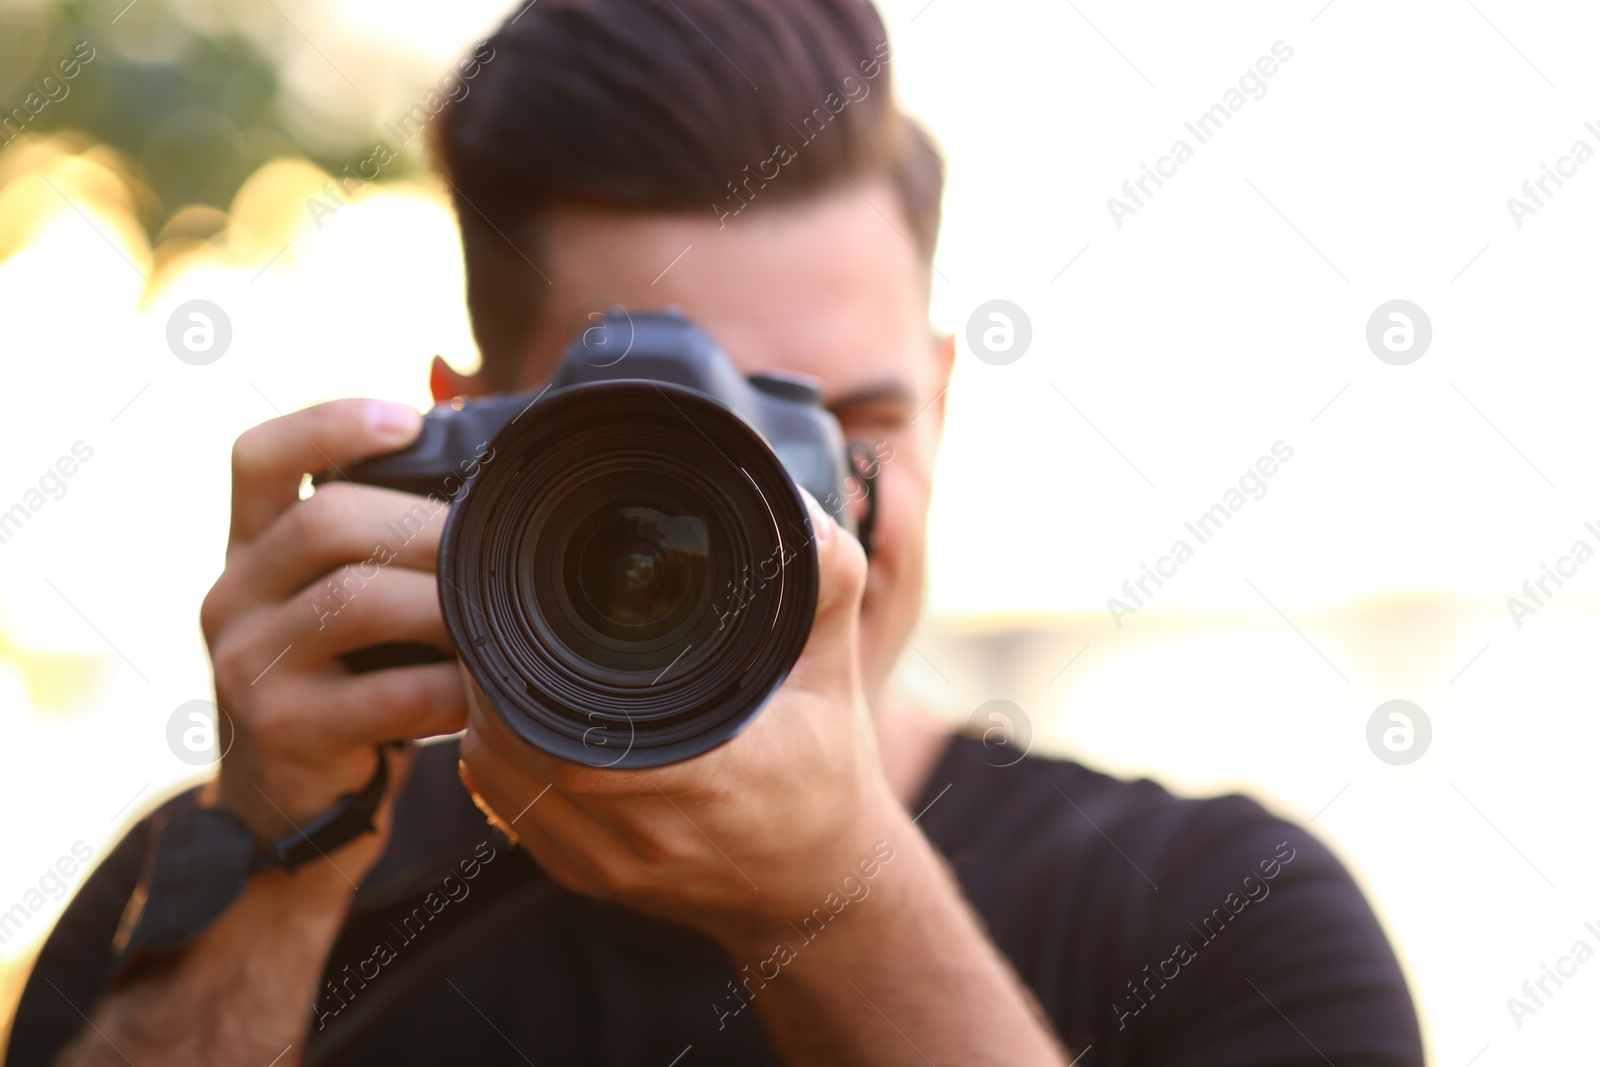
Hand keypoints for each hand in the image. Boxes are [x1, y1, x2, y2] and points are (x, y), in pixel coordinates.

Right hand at [200, 399, 469, 877]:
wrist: (288, 809)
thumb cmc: (343, 684)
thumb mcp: (340, 606)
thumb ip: (381, 546)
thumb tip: (482, 468)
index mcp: (250, 548)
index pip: (260, 456)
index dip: (330, 423)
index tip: (407, 419)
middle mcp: (232, 595)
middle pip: (326, 521)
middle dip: (426, 527)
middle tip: (496, 546)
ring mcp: (248, 666)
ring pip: (355, 600)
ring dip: (444, 604)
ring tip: (496, 619)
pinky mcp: (284, 732)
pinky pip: (387, 693)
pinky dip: (450, 689)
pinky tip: (482, 693)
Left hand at [457, 491, 909, 945]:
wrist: (818, 890)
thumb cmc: (826, 779)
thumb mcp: (837, 674)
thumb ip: (828, 588)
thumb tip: (801, 521)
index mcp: (706, 778)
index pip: (569, 733)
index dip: (525, 674)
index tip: (521, 616)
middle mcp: (647, 831)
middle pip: (515, 752)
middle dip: (494, 682)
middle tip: (502, 623)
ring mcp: (610, 863)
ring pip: (501, 782)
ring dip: (487, 719)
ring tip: (503, 664)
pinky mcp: (587, 878)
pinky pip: (511, 813)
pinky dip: (498, 762)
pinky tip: (511, 720)